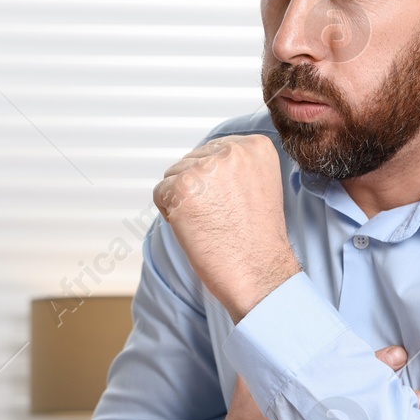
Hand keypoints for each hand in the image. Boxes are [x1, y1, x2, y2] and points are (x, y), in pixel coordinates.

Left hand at [153, 135, 301, 321]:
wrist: (259, 273)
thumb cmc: (257, 238)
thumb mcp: (259, 185)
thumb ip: (234, 165)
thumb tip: (201, 159)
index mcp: (255, 146)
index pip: (214, 150)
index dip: (215, 182)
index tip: (230, 204)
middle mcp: (232, 151)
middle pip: (192, 160)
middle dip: (197, 189)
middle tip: (220, 217)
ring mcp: (206, 168)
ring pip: (173, 175)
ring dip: (183, 201)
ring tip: (210, 223)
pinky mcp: (182, 187)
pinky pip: (160, 193)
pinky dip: (170, 214)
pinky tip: (195, 229)